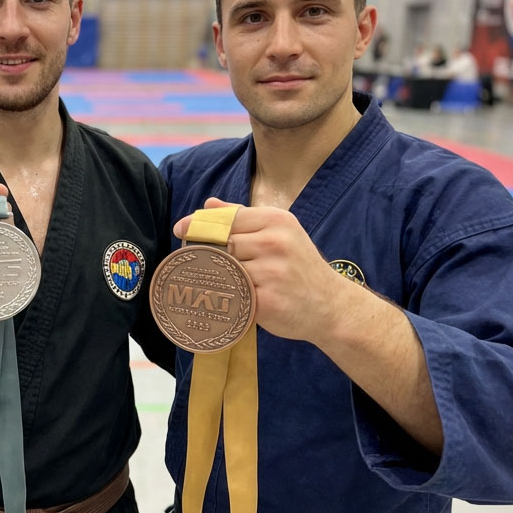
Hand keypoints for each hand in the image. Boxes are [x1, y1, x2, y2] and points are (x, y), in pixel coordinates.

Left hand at [173, 198, 347, 342]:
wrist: (331, 306)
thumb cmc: (299, 268)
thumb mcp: (279, 233)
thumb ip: (243, 218)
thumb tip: (208, 205)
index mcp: (277, 220)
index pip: (226, 218)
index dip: (200, 224)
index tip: (180, 230)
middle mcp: (275, 242)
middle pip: (221, 243)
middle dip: (207, 253)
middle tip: (196, 262)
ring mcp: (273, 272)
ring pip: (225, 270)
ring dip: (218, 277)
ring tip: (219, 283)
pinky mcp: (269, 300)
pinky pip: (234, 296)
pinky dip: (229, 298)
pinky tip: (231, 300)